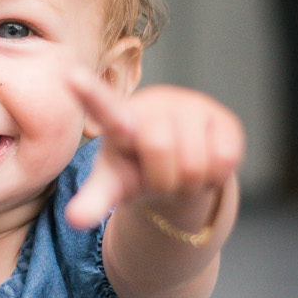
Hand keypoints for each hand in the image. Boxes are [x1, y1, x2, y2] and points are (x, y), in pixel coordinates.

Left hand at [63, 73, 244, 230]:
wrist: (179, 165)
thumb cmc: (136, 169)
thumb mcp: (112, 185)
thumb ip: (93, 201)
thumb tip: (73, 220)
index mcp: (120, 119)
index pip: (104, 106)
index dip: (92, 94)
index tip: (72, 76)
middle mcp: (156, 105)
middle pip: (159, 148)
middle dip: (162, 180)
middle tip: (162, 179)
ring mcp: (192, 108)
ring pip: (196, 162)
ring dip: (189, 184)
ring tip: (182, 174)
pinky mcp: (224, 119)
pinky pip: (225, 159)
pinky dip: (215, 178)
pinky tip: (206, 165)